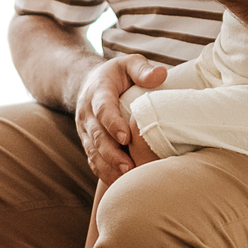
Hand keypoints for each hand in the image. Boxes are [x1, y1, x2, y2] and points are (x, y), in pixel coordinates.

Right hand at [72, 54, 168, 183]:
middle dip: (111, 153)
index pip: (102, 109)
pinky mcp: (88, 143)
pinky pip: (92, 160)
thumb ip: (143, 69)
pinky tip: (118, 184)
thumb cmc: (117, 74)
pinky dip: (103, 173)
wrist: (88, 84)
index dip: (112, 123)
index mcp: (97, 92)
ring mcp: (85, 130)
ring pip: (93, 152)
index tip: (125, 137)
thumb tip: (161, 74)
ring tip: (124, 179)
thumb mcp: (129, 63)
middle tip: (128, 166)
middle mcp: (87, 113)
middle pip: (96, 136)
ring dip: (107, 166)